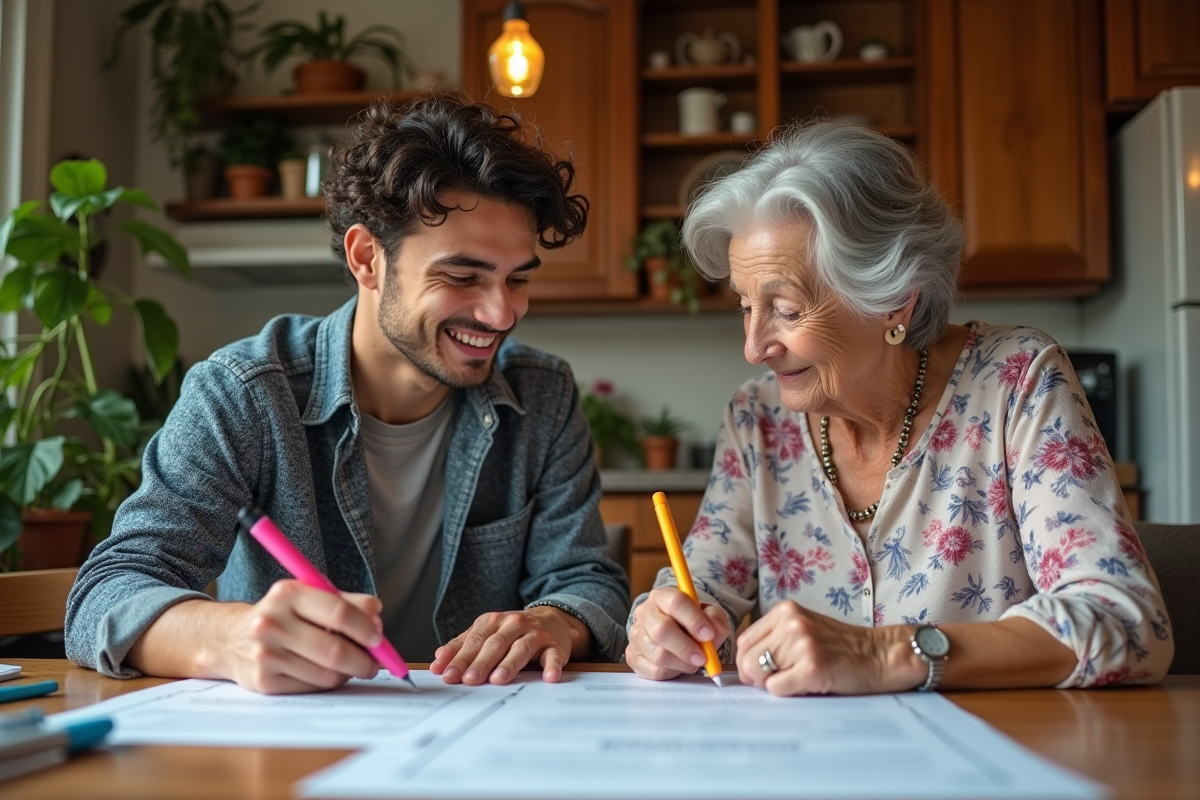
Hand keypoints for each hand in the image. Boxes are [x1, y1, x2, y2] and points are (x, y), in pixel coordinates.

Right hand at [214, 580, 383, 693]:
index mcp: (287, 594)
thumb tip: (376, 615)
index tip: (378, 637)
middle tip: (375, 662)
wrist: (229, 639)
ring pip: (327, 673)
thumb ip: (345, 601)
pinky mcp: (264, 682)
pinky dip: (328, 682)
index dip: (365, 627)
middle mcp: (272, 623)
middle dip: (364, 659)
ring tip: (352, 666)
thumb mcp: (308, 596)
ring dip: (348, 672)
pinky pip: (312, 687)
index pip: (338, 613)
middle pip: (335, 649)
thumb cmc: (282, 615)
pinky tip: (328, 673)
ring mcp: (265, 654)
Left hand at [430, 607, 589, 684]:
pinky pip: (553, 656)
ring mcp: (535, 634)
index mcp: (492, 621)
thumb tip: (438, 662)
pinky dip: (552, 666)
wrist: (553, 619)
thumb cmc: (513, 632)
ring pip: (520, 648)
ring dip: (509, 664)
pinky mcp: (554, 645)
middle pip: (494, 644)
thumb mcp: (487, 633)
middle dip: (480, 663)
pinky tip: (548, 677)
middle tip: (469, 680)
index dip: (459, 658)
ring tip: (498, 679)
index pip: (473, 641)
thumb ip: (462, 646)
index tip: (447, 675)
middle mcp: (513, 624)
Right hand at [626, 587, 730, 680]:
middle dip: (686, 647)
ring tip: (693, 663)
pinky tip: (679, 666)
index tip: (708, 635)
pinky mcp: (633, 656)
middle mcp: (645, 613)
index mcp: (662, 596)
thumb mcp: (708, 616)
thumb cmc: (692, 624)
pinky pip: (652, 670)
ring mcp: (636, 635)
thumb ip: (715, 619)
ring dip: (681, 663)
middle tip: (702, 658)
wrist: (675, 635)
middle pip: (661, 630)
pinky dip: (671, 673)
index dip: (693, 619)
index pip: (675, 602)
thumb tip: (713, 631)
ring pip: (657, 654)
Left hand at [735, 600, 919, 695]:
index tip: (760, 673)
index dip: (747, 662)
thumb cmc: (842, 648)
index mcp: (785, 611)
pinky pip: (777, 689)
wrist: (881, 655)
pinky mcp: (812, 667)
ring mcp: (801, 644)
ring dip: (774, 685)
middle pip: (747, 659)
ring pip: (758, 675)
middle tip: (778, 682)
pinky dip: (787, 693)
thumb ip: (775, 640)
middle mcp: (791, 623)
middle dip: (756, 678)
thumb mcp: (804, 630)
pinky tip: (808, 685)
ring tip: (798, 680)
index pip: (744, 641)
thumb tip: (743, 667)